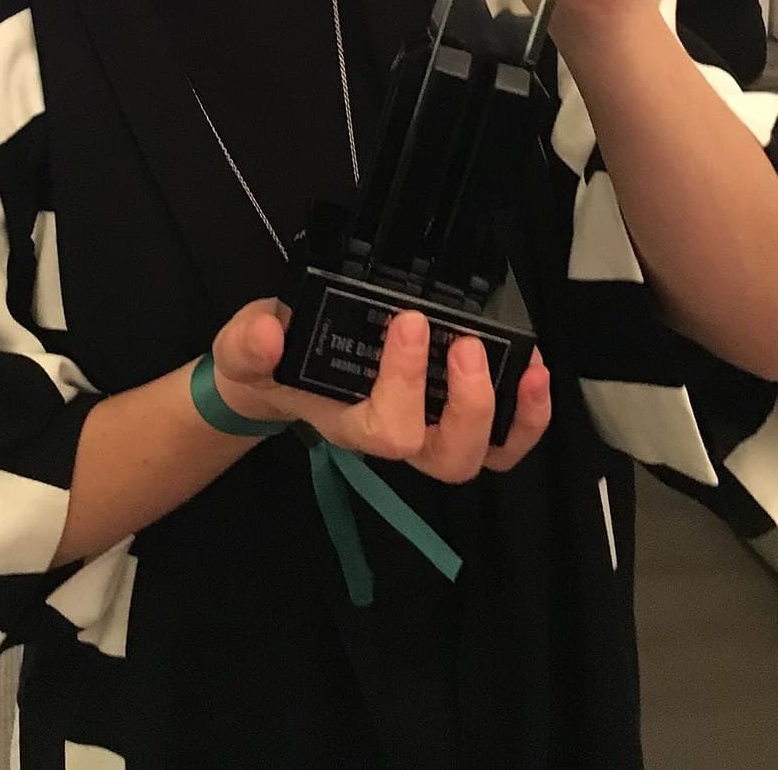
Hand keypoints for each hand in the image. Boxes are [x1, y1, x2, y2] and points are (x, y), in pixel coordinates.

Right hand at [212, 299, 550, 483]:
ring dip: (510, 416)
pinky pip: (499, 441)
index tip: (408, 321)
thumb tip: (268, 333)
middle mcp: (395, 436)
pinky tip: (534, 373)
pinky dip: (525, 416)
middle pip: (446, 455)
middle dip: (467, 406)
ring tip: (526, 367)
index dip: (405, 382)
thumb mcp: (244, 350)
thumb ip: (248, 345)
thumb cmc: (270, 366)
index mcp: (349, 424)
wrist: (276, 375)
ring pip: (480, 456)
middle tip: (465, 344)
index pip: (386, 426)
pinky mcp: (447, 415)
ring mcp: (426, 431)